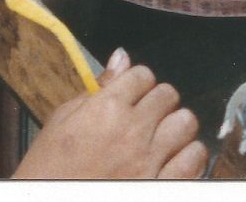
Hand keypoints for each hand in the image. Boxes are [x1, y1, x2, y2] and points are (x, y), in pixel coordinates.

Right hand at [14, 50, 205, 179]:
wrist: (51, 201)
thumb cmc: (50, 167)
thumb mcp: (62, 119)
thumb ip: (98, 87)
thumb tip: (121, 57)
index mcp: (106, 107)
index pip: (142, 75)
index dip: (138, 83)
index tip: (134, 93)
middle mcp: (132, 130)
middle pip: (168, 95)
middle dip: (159, 101)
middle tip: (148, 115)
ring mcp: (150, 161)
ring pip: (186, 124)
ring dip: (177, 127)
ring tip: (164, 137)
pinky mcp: (161, 186)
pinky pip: (194, 160)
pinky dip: (190, 156)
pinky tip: (176, 160)